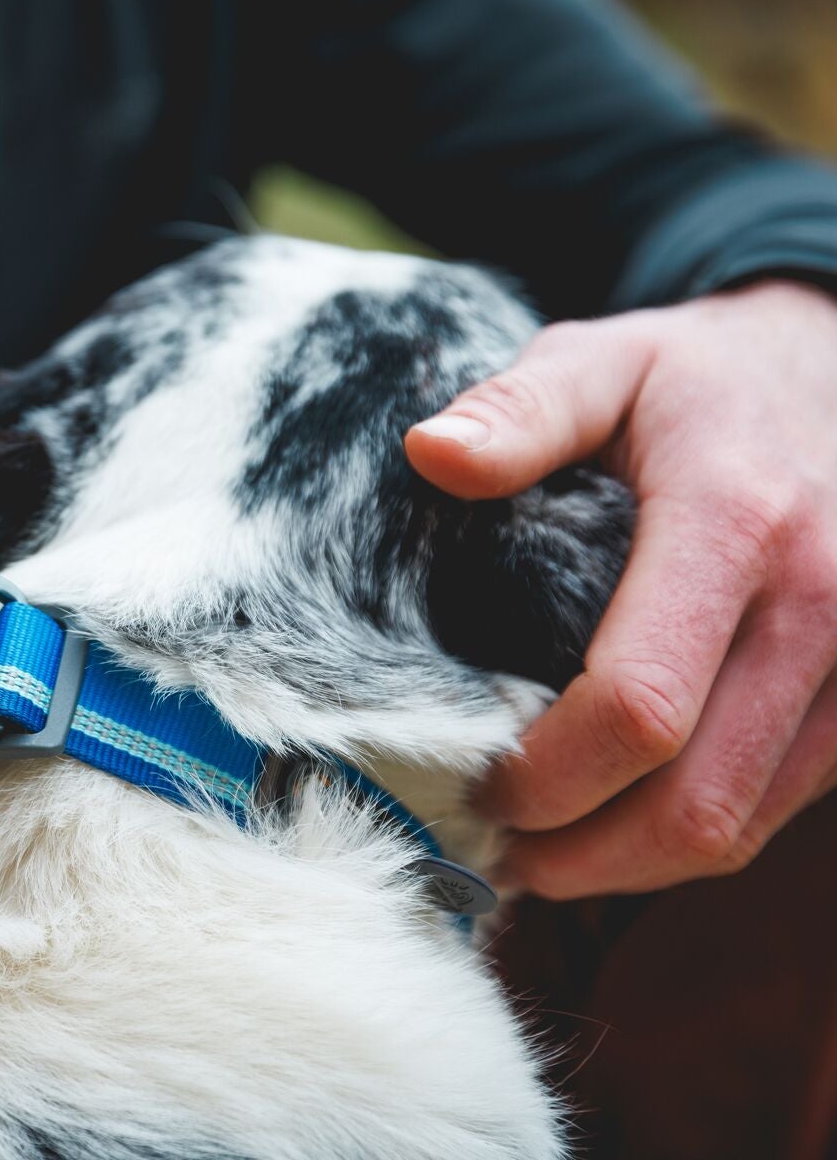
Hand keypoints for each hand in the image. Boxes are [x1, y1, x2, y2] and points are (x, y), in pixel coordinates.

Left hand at [404, 279, 836, 897]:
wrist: (832, 371)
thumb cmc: (696, 380)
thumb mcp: (603, 361)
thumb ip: (519, 410)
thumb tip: (430, 454)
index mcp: (739, 526)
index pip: (638, 707)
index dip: (545, 775)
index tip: (474, 780)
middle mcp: (824, 608)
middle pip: (695, 802)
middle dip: (579, 852)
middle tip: (493, 848)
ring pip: (743, 827)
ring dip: (631, 865)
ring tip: (539, 856)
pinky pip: (778, 809)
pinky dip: (690, 838)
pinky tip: (614, 828)